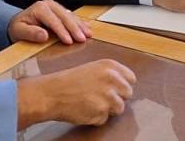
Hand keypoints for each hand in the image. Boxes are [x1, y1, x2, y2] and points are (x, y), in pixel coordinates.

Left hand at [8, 0, 92, 44]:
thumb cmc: (18, 28)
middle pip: (65, 17)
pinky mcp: (60, 10)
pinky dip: (80, 22)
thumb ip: (30, 33)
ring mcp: (56, 6)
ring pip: (71, 16)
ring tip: (89, 34)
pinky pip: (72, 16)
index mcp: (39, 8)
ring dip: (80, 25)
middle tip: (83, 39)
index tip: (69, 41)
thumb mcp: (19, 32)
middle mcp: (49, 4)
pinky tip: (87, 27)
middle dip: (75, 28)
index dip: (62, 31)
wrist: (18, 23)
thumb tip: (43, 35)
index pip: (54, 21)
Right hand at [17, 59, 135, 128]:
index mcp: (111, 66)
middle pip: (128, 94)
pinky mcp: (101, 111)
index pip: (131, 78)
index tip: (116, 89)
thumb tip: (126, 86)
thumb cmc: (70, 81)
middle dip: (118, 98)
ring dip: (108, 109)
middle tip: (102, 98)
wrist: (52, 93)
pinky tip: (85, 109)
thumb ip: (111, 75)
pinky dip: (96, 118)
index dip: (123, 85)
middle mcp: (112, 79)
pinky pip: (105, 119)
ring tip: (92, 103)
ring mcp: (108, 96)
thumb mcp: (93, 68)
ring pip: (119, 108)